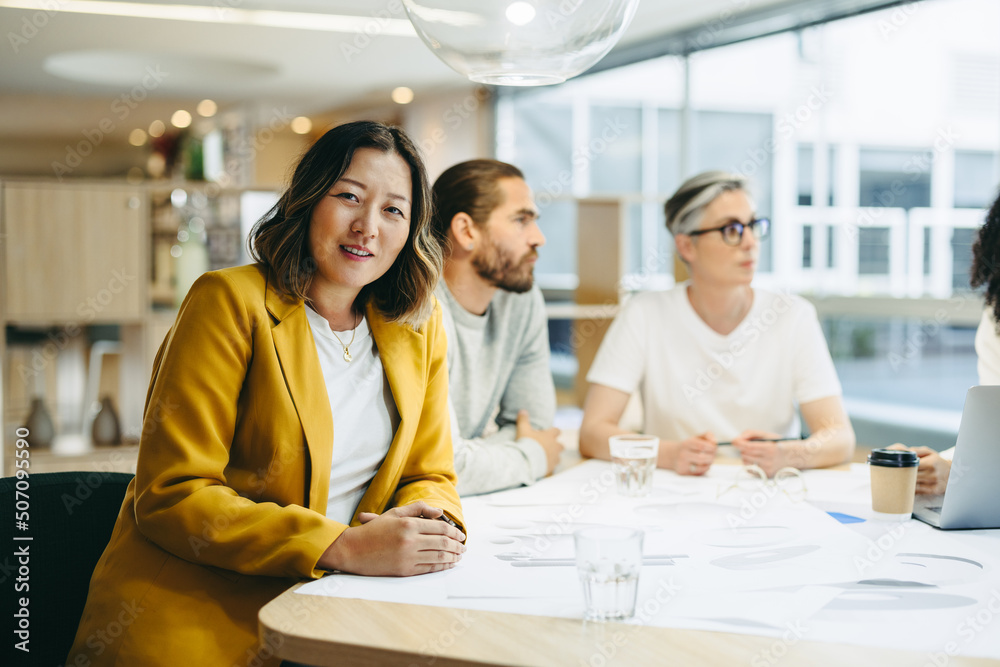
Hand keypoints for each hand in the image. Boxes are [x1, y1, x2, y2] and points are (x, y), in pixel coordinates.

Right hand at [319, 501, 465, 575]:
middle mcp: (410, 540)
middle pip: (443, 543)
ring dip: (453, 557)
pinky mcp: (405, 570)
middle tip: (464, 546)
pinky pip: (429, 568)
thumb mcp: (395, 513)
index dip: (454, 532)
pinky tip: (448, 564)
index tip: (461, 535)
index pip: (440, 528)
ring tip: (459, 556)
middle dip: (457, 545)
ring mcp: (408, 557)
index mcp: (409, 524)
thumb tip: (440, 513)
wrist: (353, 550)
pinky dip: (442, 566)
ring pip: (439, 556)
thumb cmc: (375, 530)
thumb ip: (419, 509)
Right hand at [516, 409, 562, 474]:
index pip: (557, 431)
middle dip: (556, 446)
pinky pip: (552, 467)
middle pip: (561, 445)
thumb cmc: (526, 443)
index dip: (554, 431)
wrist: (526, 460)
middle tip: (548, 446)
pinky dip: (548, 466)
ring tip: (545, 457)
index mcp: (549, 436)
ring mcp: (554, 458)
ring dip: (553, 457)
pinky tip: (542, 466)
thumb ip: (523, 420)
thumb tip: (522, 410)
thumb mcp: (523, 429)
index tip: (551, 432)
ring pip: (558, 457)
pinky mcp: (550, 468)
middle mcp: (555, 447)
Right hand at [674, 432, 716, 475]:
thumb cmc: (688, 446)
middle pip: (702, 458)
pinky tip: (701, 465)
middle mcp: (683, 454)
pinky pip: (700, 473)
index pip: (701, 446)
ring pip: (702, 467)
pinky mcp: (683, 472)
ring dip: (709, 464)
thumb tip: (715, 441)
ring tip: (707, 459)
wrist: (672, 455)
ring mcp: (682, 465)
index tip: (715, 448)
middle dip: (712, 457)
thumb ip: (708, 435)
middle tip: (713, 454)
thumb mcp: (696, 438)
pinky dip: (704, 469)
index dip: (711, 448)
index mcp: (686, 444)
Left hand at [732, 430, 785, 476]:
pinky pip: (750, 469)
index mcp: (770, 449)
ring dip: (746, 456)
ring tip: (755, 453)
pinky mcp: (766, 475)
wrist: (793, 457)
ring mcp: (767, 469)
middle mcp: (769, 460)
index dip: (739, 443)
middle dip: (743, 448)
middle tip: (749, 445)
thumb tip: (737, 439)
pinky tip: (756, 460)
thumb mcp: (767, 435)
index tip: (733, 441)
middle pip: (745, 454)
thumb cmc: (778, 444)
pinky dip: (749, 463)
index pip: (749, 447)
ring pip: (746, 462)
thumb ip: (751, 434)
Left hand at [889, 444, 950, 494]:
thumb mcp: (929, 452)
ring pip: (914, 484)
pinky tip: (907, 486)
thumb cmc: (937, 461)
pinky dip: (911, 489)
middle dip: (902, 475)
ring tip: (898, 480)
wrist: (952, 473)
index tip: (896, 466)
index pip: (912, 466)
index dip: (903, 466)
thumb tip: (906, 451)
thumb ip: (917, 450)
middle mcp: (933, 474)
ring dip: (905, 482)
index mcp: (930, 463)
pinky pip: (919, 491)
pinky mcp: (934, 490)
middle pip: (911, 476)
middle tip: (894, 474)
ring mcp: (934, 483)